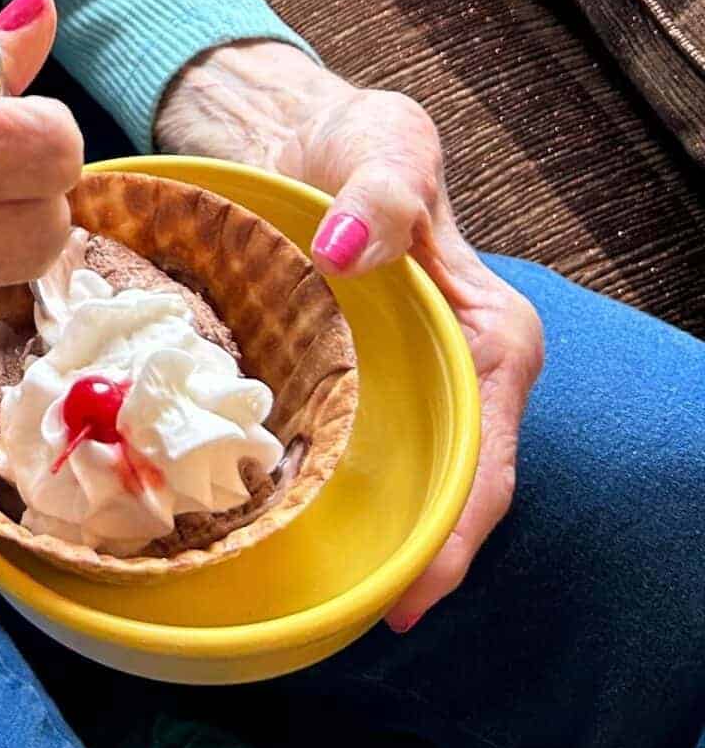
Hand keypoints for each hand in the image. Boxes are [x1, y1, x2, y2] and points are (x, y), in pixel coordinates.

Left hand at [154, 39, 543, 631]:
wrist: (294, 126)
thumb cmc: (357, 137)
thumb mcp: (386, 147)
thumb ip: (383, 194)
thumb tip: (355, 247)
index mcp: (491, 339)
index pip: (487, 462)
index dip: (455, 537)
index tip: (410, 599)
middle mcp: (453, 377)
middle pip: (442, 494)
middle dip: (405, 563)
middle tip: (346, 621)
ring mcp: (394, 386)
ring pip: (385, 483)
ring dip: (352, 537)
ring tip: (299, 600)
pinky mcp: (338, 381)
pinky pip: (328, 448)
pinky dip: (303, 486)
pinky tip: (255, 524)